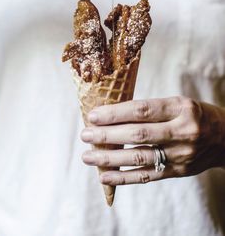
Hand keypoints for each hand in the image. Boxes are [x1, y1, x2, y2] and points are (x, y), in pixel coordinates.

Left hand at [81, 97, 224, 185]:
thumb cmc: (196, 115)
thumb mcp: (178, 103)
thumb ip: (151, 109)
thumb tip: (112, 115)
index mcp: (181, 109)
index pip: (142, 110)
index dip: (115, 113)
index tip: (93, 115)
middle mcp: (183, 132)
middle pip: (138, 135)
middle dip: (107, 135)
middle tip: (85, 135)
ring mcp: (181, 155)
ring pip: (139, 158)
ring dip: (110, 159)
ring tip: (88, 156)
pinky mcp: (177, 172)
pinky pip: (147, 177)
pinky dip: (123, 177)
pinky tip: (104, 176)